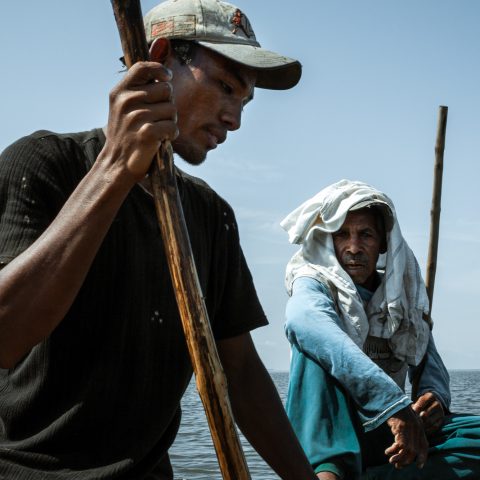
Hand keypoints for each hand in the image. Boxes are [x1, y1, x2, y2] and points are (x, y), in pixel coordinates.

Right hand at [103, 61, 177, 183]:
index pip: (143, 67)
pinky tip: (161, 140)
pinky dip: (171, 134)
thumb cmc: (126, 134)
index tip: (167, 77)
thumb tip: (164, 76)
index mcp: (119, 92)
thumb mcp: (123, 108)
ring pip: (172, 109)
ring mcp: (136, 117)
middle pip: (166, 89)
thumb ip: (138, 90)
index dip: (159, 70)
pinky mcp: (147, 133)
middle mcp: (126, 101)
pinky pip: (173, 126)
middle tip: (158, 118)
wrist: (117, 163)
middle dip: (168, 103)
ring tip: (156, 130)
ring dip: (170, 121)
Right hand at [385, 406, 427, 469]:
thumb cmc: (400, 409)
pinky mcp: (401, 432)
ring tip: (392, 461)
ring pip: (407, 452)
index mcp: (420, 428)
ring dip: (399, 459)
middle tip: (399, 466)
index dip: (423, 457)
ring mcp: (409, 432)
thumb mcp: (410, 417)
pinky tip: (387, 452)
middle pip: (414, 452)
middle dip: (407, 461)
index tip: (419, 466)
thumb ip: (413, 426)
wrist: (395, 402)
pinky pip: (398, 447)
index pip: (424, 446)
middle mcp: (417, 432)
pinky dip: (393, 451)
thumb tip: (411, 434)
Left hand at [412, 391, 444, 435]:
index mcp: (430, 396)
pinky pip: (435, 427)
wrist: (433, 403)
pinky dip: (428, 430)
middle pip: (425, 414)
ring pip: (429, 421)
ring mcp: (441, 412)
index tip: (408, 415)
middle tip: (410, 424)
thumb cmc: (421, 402)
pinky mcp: (442, 420)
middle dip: (417, 419)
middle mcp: (437, 403)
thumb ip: (413, 404)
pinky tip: (421, 431)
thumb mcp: (418, 400)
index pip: (421, 403)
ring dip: (421, 426)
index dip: (414, 410)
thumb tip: (404, 409)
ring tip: (414, 428)